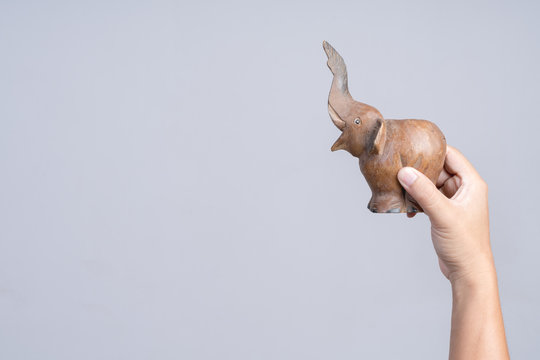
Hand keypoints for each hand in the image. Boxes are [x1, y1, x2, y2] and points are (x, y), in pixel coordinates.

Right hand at [397, 146, 493, 282]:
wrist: (467, 272)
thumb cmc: (464, 244)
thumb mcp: (443, 215)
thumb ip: (424, 192)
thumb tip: (405, 172)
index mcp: (471, 183)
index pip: (451, 155)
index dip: (432, 149)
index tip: (411, 146)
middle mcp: (464, 189)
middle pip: (438, 169)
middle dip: (419, 170)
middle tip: (399, 169)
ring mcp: (453, 201)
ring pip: (430, 184)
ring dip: (415, 187)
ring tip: (400, 190)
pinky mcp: (444, 212)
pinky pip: (427, 198)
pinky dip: (416, 200)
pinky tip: (407, 209)